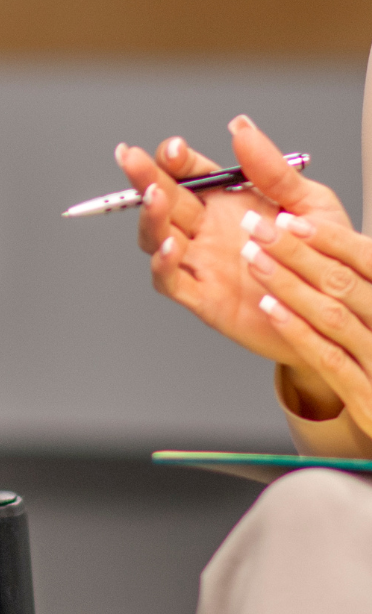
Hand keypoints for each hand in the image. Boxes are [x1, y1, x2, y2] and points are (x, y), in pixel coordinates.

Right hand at [116, 118, 352, 401]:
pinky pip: (171, 281)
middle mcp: (208, 230)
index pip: (190, 173)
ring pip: (157, 236)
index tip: (175, 149)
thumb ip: (273, 169)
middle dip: (145, 176)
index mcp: (229, 202)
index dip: (176, 159)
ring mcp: (202, 262)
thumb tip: (241, 127)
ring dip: (151, 217)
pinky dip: (162, 265)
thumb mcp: (309, 204)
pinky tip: (169, 247)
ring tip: (155, 198)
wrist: (334, 312)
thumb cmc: (323, 258)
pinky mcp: (204, 298)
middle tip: (132, 159)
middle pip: (163, 198)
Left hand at [237, 211, 371, 436]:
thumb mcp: (365, 294)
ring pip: (332, 316)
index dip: (328, 236)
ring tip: (254, 261)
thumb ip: (342, 260)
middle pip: (342, 282)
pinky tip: (268, 309)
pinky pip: (328, 358)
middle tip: (256, 230)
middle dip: (295, 253)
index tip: (288, 218)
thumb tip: (305, 218)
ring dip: (288, 286)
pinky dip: (297, 331)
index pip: (366, 258)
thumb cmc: (371, 335)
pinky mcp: (364, 395)